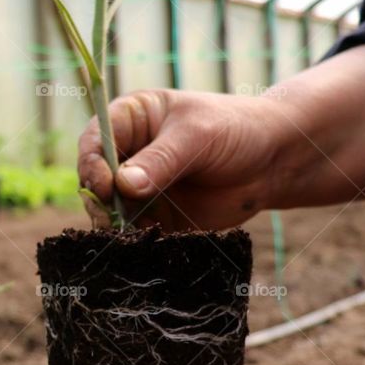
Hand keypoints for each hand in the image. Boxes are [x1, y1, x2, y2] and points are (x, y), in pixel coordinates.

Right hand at [78, 88, 282, 230]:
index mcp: (131, 119)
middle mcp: (128, 152)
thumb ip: (161, 160)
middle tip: (111, 217)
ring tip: (127, 235)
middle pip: (95, 177)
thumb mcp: (197, 136)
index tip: (107, 185)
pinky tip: (142, 245)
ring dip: (113, 223)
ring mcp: (139, 186)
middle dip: (99, 198)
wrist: (272, 161)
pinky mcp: (154, 215)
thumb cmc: (235, 130)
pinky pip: (133, 229)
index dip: (93, 162)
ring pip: (109, 208)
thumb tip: (123, 186)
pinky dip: (133, 239)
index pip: (95, 140)